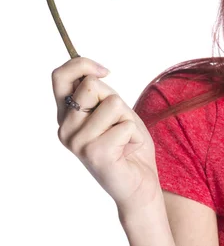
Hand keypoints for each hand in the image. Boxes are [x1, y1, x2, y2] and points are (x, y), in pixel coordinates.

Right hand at [52, 56, 160, 213]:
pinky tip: (126, 150)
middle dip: (115, 98)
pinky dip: (134, 134)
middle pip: (91, 85)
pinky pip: (125, 124)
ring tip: (123, 137)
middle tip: (118, 123)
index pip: (60, 76)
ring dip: (127, 118)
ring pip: (113, 103)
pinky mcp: (94, 154)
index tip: (105, 71)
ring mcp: (77, 142)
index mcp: (66, 115)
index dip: (82, 64)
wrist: (139, 182)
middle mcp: (64, 129)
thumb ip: (99, 93)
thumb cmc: (127, 143)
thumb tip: (92, 73)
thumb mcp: (114, 109)